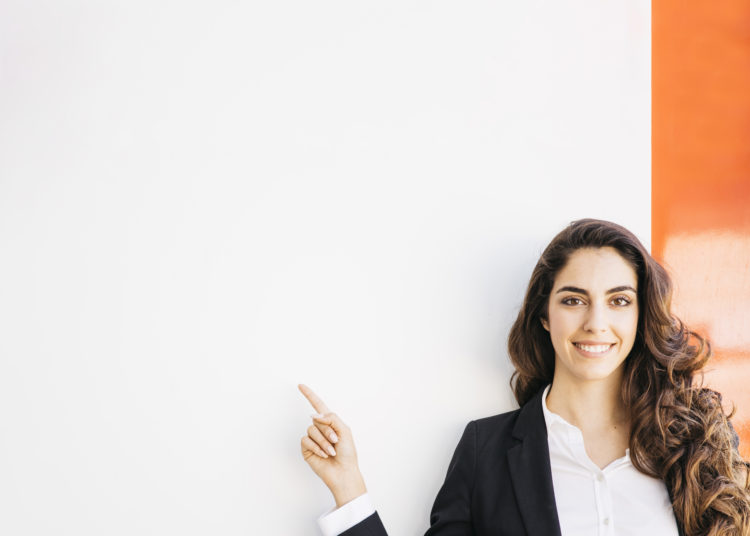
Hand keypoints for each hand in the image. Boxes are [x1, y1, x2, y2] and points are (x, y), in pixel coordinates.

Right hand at [298, 384, 366, 506]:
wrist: (343, 472)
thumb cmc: (347, 453)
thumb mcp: (344, 430)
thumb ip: (331, 418)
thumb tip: (314, 415)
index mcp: (330, 423)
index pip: (318, 405)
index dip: (310, 395)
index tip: (301, 385)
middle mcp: (320, 429)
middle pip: (317, 419)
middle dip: (328, 430)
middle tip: (336, 441)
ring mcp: (312, 439)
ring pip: (311, 430)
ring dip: (323, 441)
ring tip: (331, 451)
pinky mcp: (306, 449)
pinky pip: (306, 440)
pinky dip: (316, 447)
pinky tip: (323, 454)